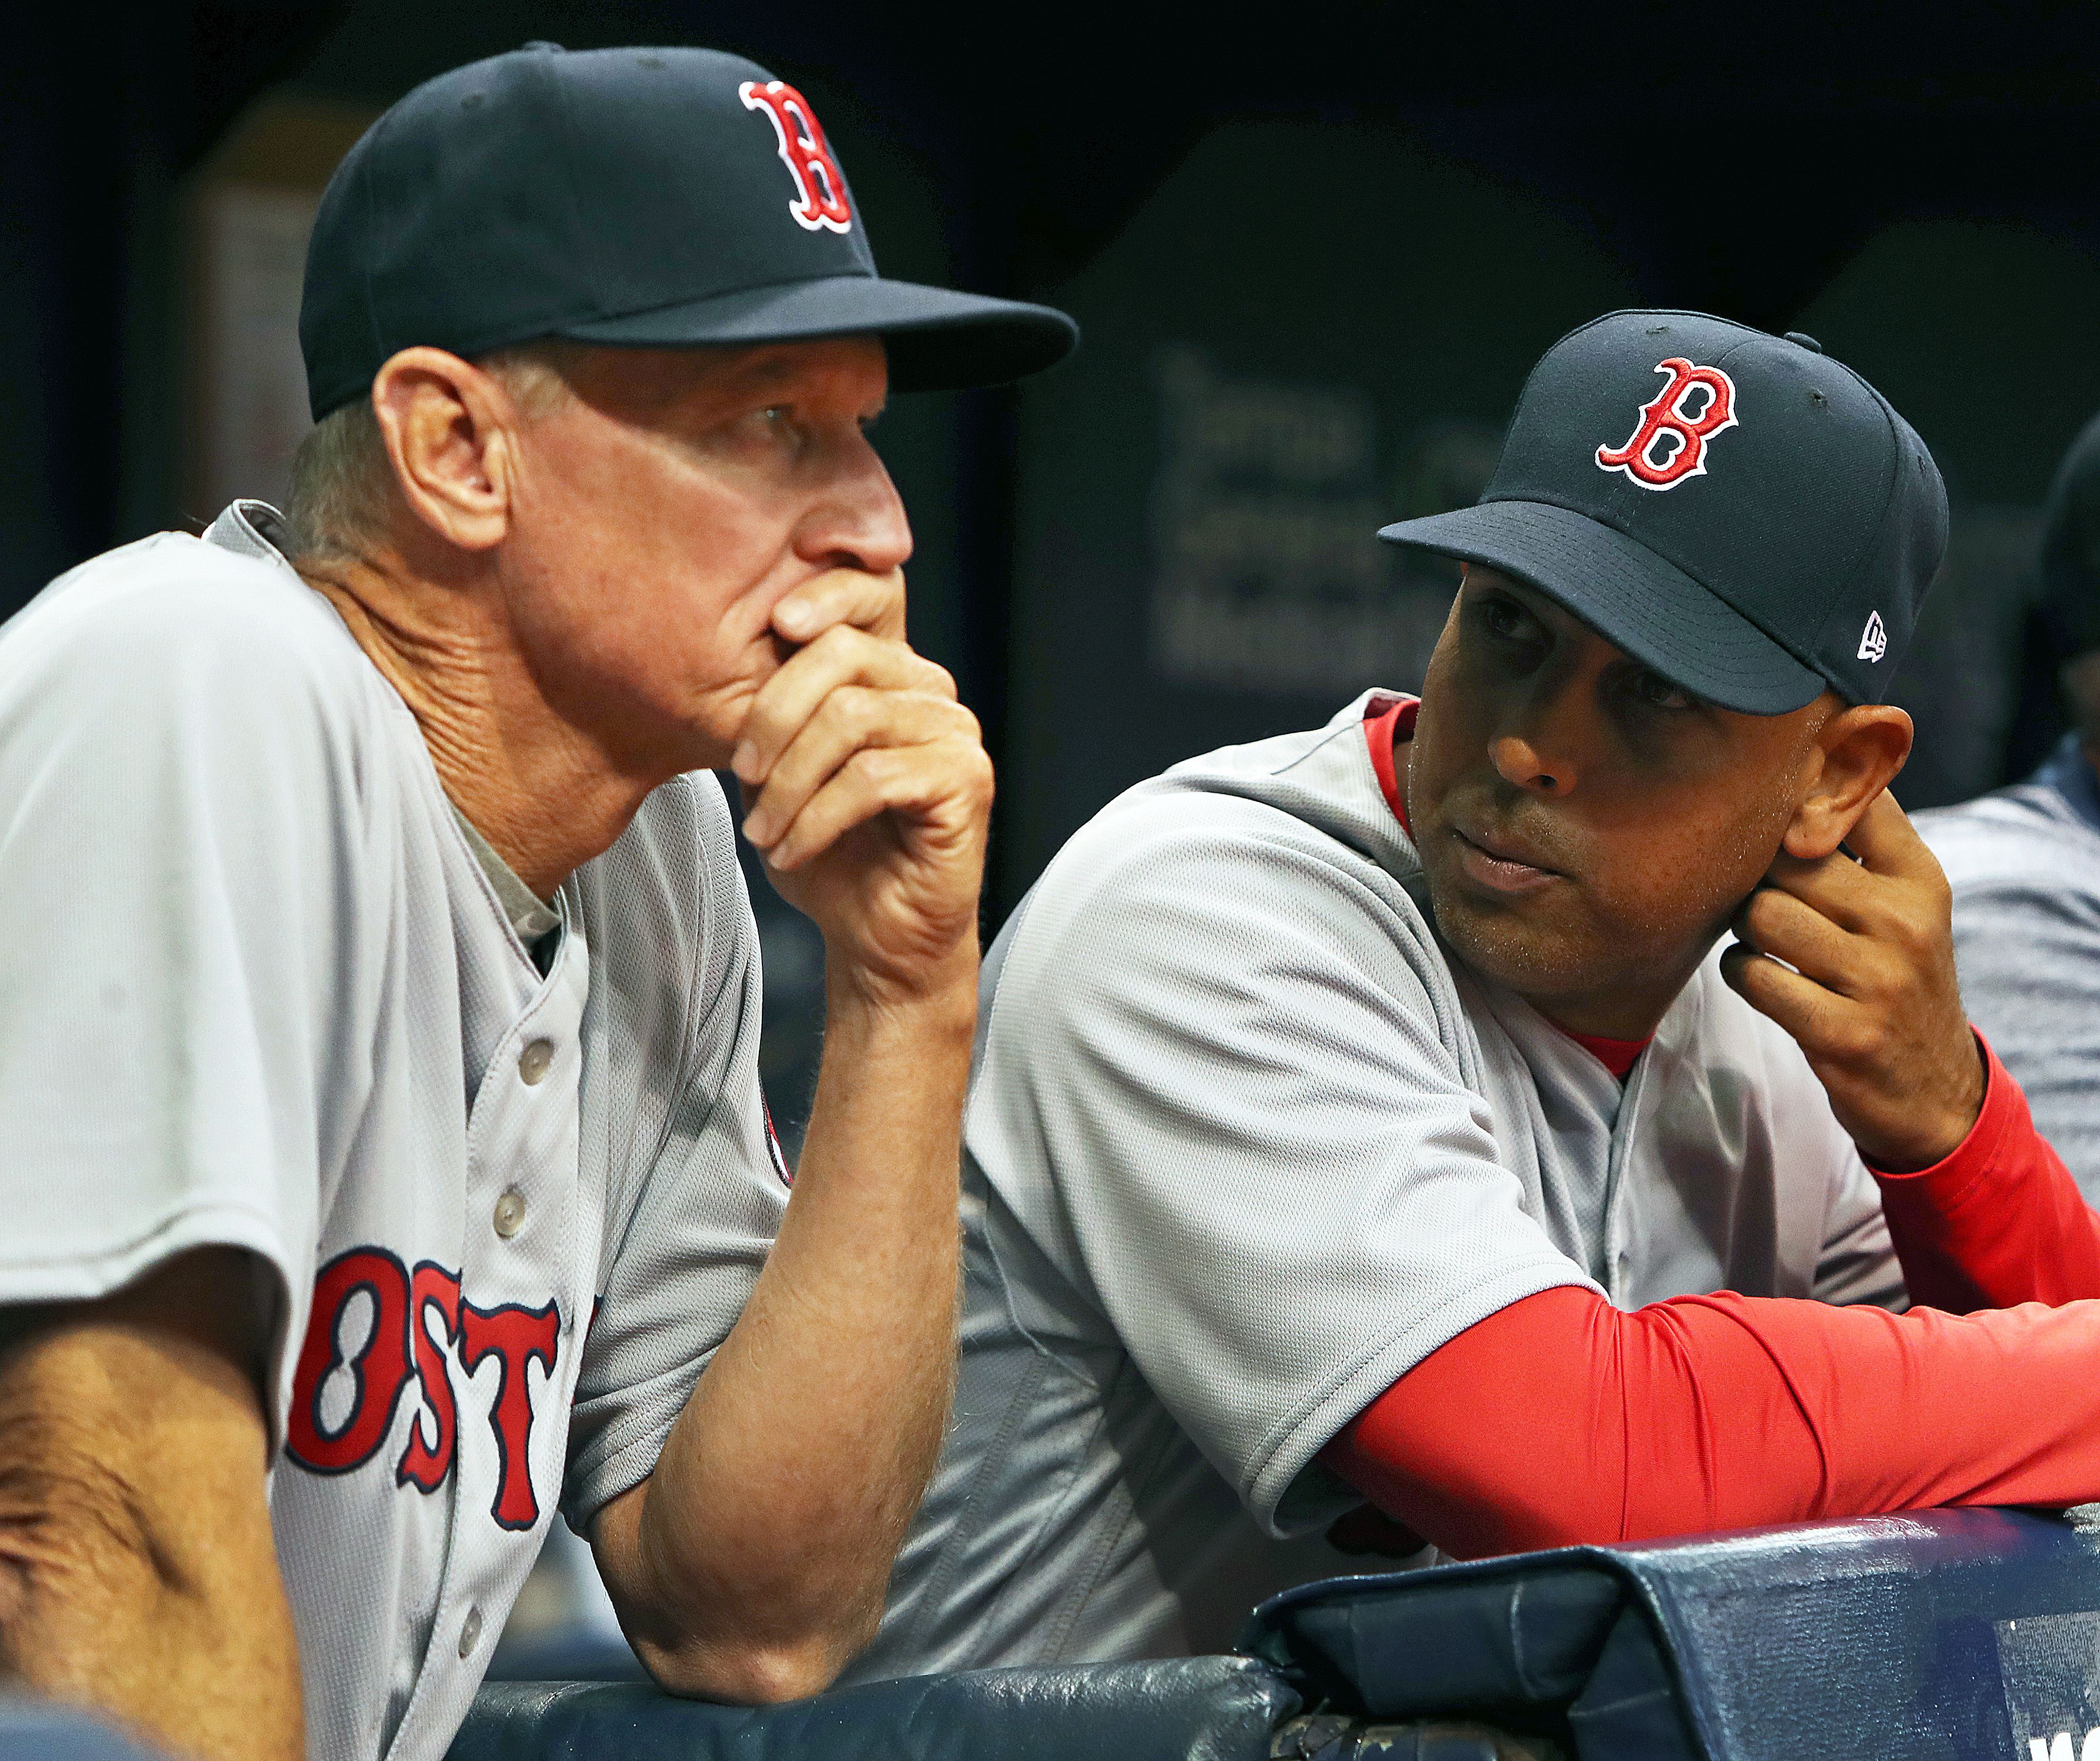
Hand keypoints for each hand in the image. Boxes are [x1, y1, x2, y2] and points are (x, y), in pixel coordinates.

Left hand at [731, 568, 991, 1004]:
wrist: (874, 937)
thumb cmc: (832, 856)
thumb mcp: (782, 768)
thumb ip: (777, 707)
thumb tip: (725, 653)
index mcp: (892, 674)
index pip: (869, 596)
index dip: (824, 592)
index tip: (773, 623)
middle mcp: (931, 693)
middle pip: (845, 654)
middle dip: (775, 712)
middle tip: (743, 772)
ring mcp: (954, 735)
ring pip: (852, 717)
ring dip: (789, 781)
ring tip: (764, 829)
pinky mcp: (965, 782)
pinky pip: (871, 777)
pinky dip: (816, 817)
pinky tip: (791, 849)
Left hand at [1719, 790, 1982, 1171]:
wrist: (1934, 1090)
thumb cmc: (1896, 977)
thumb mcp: (1905, 903)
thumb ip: (1860, 838)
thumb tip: (1799, 761)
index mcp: (1920, 879)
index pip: (1852, 802)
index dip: (1795, 800)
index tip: (1773, 816)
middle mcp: (1905, 922)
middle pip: (1785, 858)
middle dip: (1755, 874)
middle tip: (1758, 895)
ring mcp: (1877, 980)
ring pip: (1761, 914)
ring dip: (1742, 927)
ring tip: (1760, 938)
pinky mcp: (1842, 1033)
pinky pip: (1753, 976)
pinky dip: (1740, 972)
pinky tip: (1758, 977)